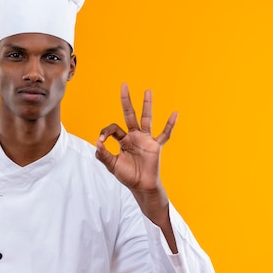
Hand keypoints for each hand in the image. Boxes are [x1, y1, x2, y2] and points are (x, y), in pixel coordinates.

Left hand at [95, 83, 176, 197]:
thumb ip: (103, 155)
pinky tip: (175, 113)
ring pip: (146, 119)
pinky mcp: (155, 146)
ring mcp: (145, 139)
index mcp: (122, 140)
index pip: (113, 129)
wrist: (142, 187)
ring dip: (147, 105)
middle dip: (126, 101)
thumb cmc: (128, 176)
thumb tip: (96, 142)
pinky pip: (164, 134)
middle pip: (129, 115)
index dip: (105, 132)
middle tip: (124, 85)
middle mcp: (134, 136)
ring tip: (147, 91)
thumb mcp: (112, 166)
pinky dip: (170, 125)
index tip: (101, 141)